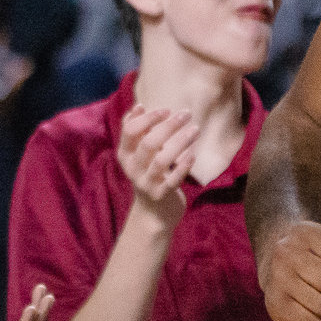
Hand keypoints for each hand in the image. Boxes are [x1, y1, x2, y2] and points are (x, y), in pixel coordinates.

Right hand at [116, 104, 200, 227]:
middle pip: (148, 142)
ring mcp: (146, 183)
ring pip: (162, 159)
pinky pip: (173, 179)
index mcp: (125, 154)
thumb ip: (138, 133)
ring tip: (195, 129)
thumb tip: (139, 106)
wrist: (153, 214)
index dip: (147, 118)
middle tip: (186, 113)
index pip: (130, 130)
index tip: (166, 109)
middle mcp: (132, 168)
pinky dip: (183, 166)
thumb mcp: (139, 154)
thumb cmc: (149, 175)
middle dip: (168, 125)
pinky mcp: (161, 195)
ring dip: (180, 142)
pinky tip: (193, 155)